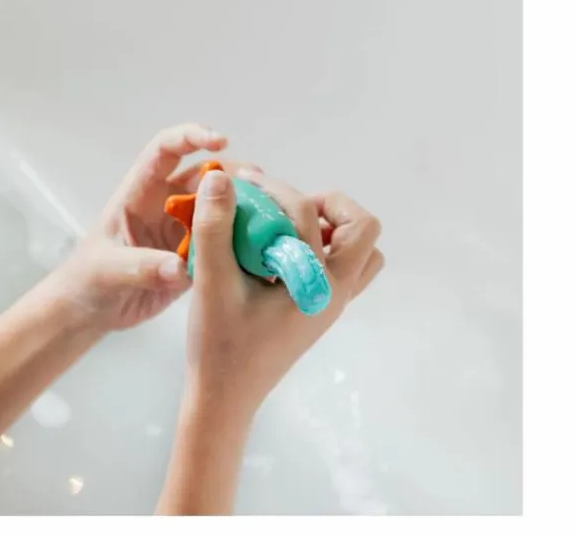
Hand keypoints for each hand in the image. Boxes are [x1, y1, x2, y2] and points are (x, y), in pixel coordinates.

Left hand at [49, 123, 243, 330]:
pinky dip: (241, 240)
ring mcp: (182, 229)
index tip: (220, 141)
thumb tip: (179, 268)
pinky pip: (222, 241)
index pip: (165, 150)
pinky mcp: (194, 257)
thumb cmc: (88, 280)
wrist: (90, 313)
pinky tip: (263, 247)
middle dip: (231, 177)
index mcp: (140, 193)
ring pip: (218, 207)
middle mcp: (165, 204)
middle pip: (203, 176)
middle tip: (261, 190)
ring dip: (242, 209)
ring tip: (271, 217)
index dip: (191, 137)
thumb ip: (141, 267)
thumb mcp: (107, 270)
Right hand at [184, 167, 383, 419]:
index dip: (276, 191)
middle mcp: (336, 292)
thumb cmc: (220, 345)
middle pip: (363, 228)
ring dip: (329, 227)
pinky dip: (318, 247)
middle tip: (281, 208)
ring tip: (285, 226)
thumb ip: (215, 227)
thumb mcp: (211, 282)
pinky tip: (275, 251)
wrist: (223, 398)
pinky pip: (340, 267)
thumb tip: (220, 176)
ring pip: (359, 250)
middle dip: (325, 205)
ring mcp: (331, 302)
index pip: (312, 216)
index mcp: (320, 285)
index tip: (244, 187)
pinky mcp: (318, 308)